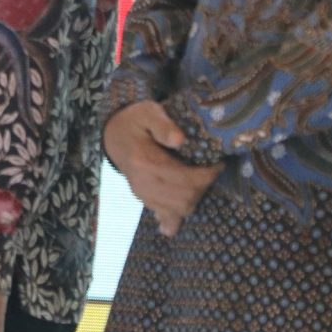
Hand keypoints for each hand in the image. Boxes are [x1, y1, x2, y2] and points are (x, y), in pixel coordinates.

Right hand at [104, 100, 220, 237]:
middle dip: (204, 187)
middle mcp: (142, 183)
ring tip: (199, 181)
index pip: (185, 179)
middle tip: (209, 170)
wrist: (114, 134)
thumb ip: (163, 125)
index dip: (208, 175)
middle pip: (185, 198)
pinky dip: (176, 219)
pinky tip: (181, 216)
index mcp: (144, 162)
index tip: (217, 162)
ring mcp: (142, 194)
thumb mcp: (148, 112)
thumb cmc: (135, 122)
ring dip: (195, 198)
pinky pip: (164, 216)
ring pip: (179, 210)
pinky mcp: (143, 199)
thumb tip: (179, 140)